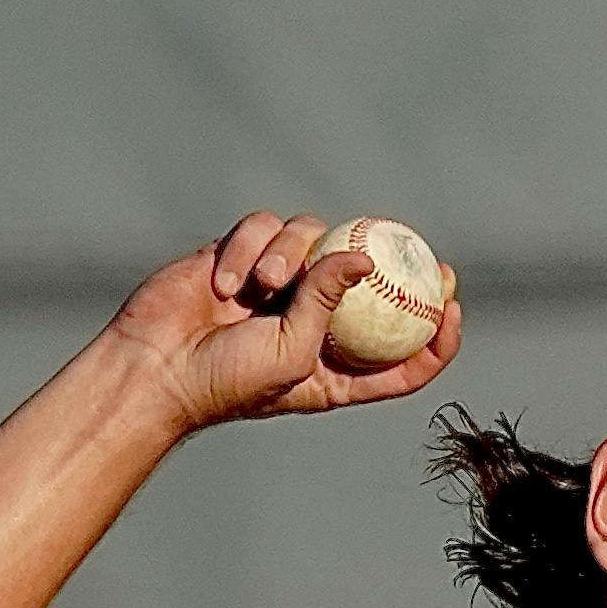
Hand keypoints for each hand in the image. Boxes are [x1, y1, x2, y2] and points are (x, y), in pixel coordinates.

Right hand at [110, 214, 464, 437]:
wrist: (153, 367)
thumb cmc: (226, 380)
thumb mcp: (293, 353)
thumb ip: (329, 303)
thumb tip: (364, 256)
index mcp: (334, 364)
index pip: (400, 353)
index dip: (434, 332)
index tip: (453, 304)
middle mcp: (312, 319)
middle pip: (370, 280)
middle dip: (398, 262)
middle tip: (419, 253)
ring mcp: (278, 283)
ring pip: (312, 235)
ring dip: (290, 253)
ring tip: (262, 284)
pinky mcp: (242, 254)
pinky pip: (262, 227)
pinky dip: (246, 249)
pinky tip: (224, 282)